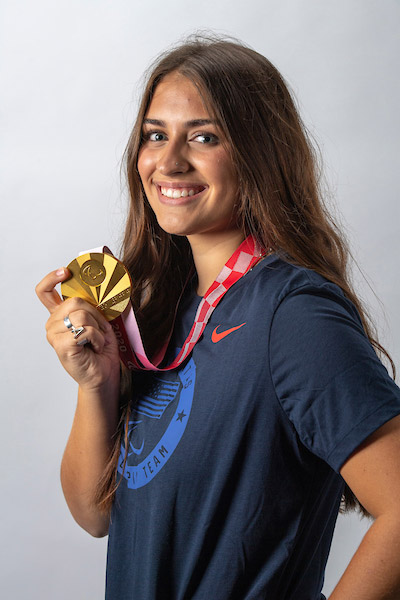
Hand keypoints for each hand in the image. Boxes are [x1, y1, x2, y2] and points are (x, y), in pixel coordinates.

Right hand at [36, 268, 120, 391]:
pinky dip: (97, 338)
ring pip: (82, 314)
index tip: (66, 271)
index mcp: (60, 316)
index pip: (45, 291)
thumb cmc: (101, 350)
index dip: (52, 278)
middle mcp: (53, 324)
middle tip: (99, 331)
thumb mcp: (98, 321)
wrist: (104, 375)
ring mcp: (54, 335)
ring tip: (96, 342)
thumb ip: (90, 306)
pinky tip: (95, 348)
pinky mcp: (61, 345)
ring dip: (98, 329)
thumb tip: (98, 286)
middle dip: (96, 315)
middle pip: (76, 301)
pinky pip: (85, 329)